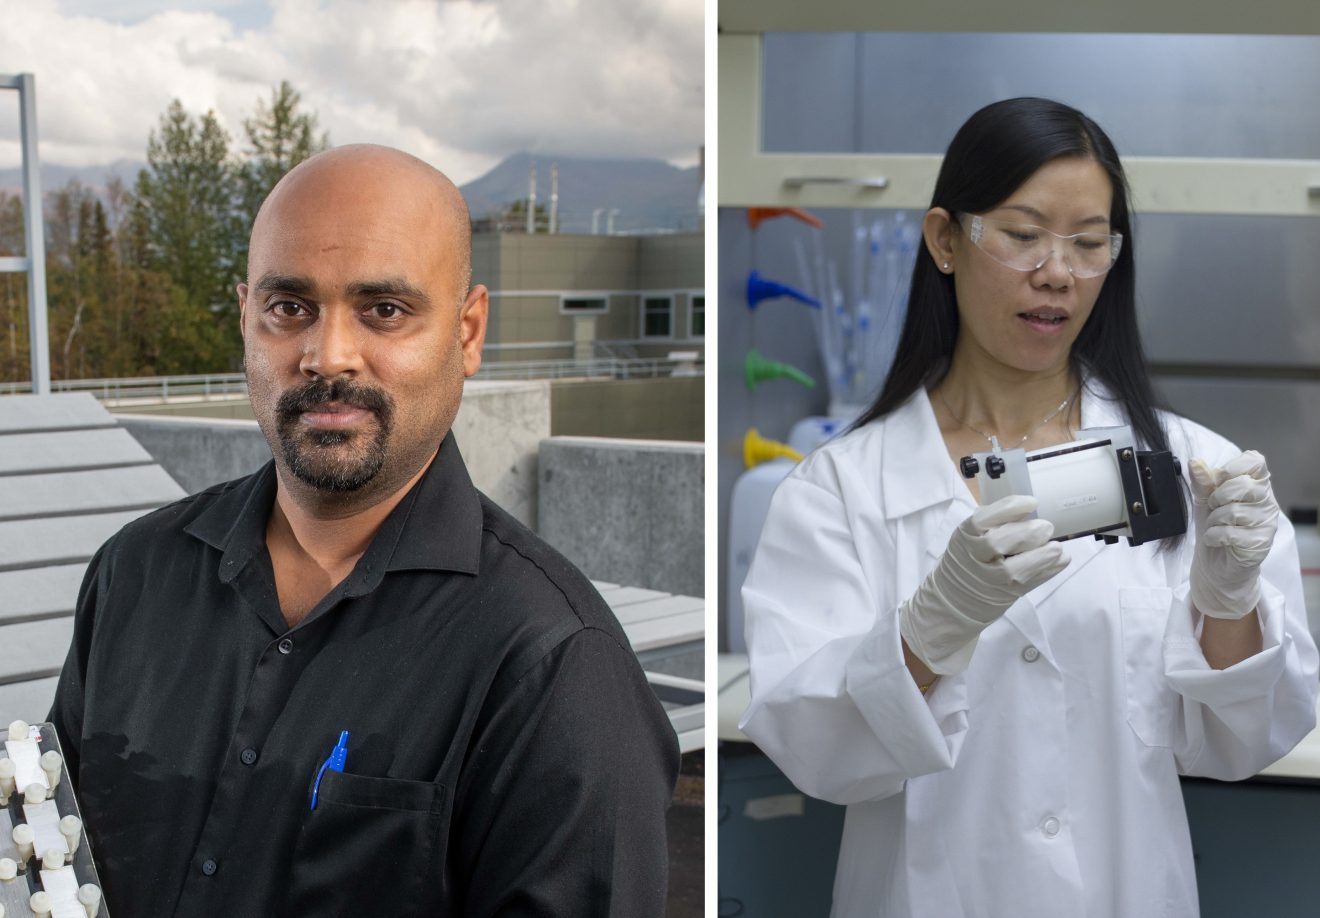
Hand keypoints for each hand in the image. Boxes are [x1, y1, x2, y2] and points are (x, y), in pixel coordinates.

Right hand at [899, 494, 1069, 674]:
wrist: (956, 596)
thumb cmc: (969, 556)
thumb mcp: (971, 534)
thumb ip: (995, 521)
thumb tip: (1029, 507)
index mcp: (965, 536)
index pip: (982, 519)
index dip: (1010, 508)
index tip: (1032, 502)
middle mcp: (975, 557)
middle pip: (998, 543)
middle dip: (1028, 533)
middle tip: (1046, 527)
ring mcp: (990, 579)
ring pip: (1015, 569)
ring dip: (1042, 556)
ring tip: (1056, 547)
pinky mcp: (1007, 595)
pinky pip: (1031, 583)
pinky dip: (1050, 570)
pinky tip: (1061, 559)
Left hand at [1188, 451, 1278, 619]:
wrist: (1215, 565)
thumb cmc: (1215, 528)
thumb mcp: (1204, 501)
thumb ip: (1202, 482)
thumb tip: (1195, 463)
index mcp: (1256, 485)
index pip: (1255, 461)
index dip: (1233, 466)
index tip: (1219, 479)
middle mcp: (1267, 502)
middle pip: (1244, 485)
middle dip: (1218, 497)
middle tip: (1213, 508)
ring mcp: (1266, 524)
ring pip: (1235, 511)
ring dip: (1214, 520)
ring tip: (1214, 526)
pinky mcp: (1260, 544)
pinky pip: (1231, 533)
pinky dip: (1214, 536)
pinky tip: (1215, 539)